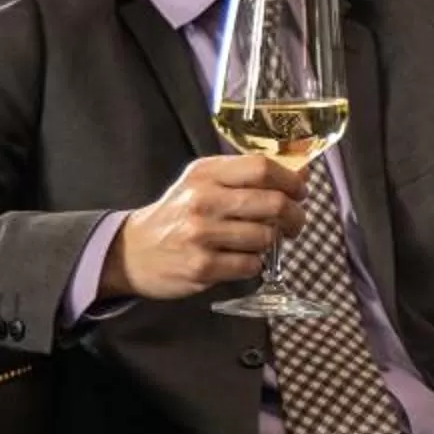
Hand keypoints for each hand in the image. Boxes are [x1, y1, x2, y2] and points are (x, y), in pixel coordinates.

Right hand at [104, 155, 309, 302]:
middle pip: (272, 203)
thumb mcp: (204, 183)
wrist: (133, 251)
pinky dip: (253, 265)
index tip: (300, 192)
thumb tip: (300, 172)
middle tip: (294, 224)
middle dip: (294, 216)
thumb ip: (247, 175)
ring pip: (265, 237)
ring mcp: (201, 234)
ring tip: (259, 242)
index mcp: (206, 173)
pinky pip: (250, 265)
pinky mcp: (201, 266)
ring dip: (271, 243)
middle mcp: (203, 200)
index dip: (291, 180)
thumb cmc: (178, 214)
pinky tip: (240, 259)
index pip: (261, 167)